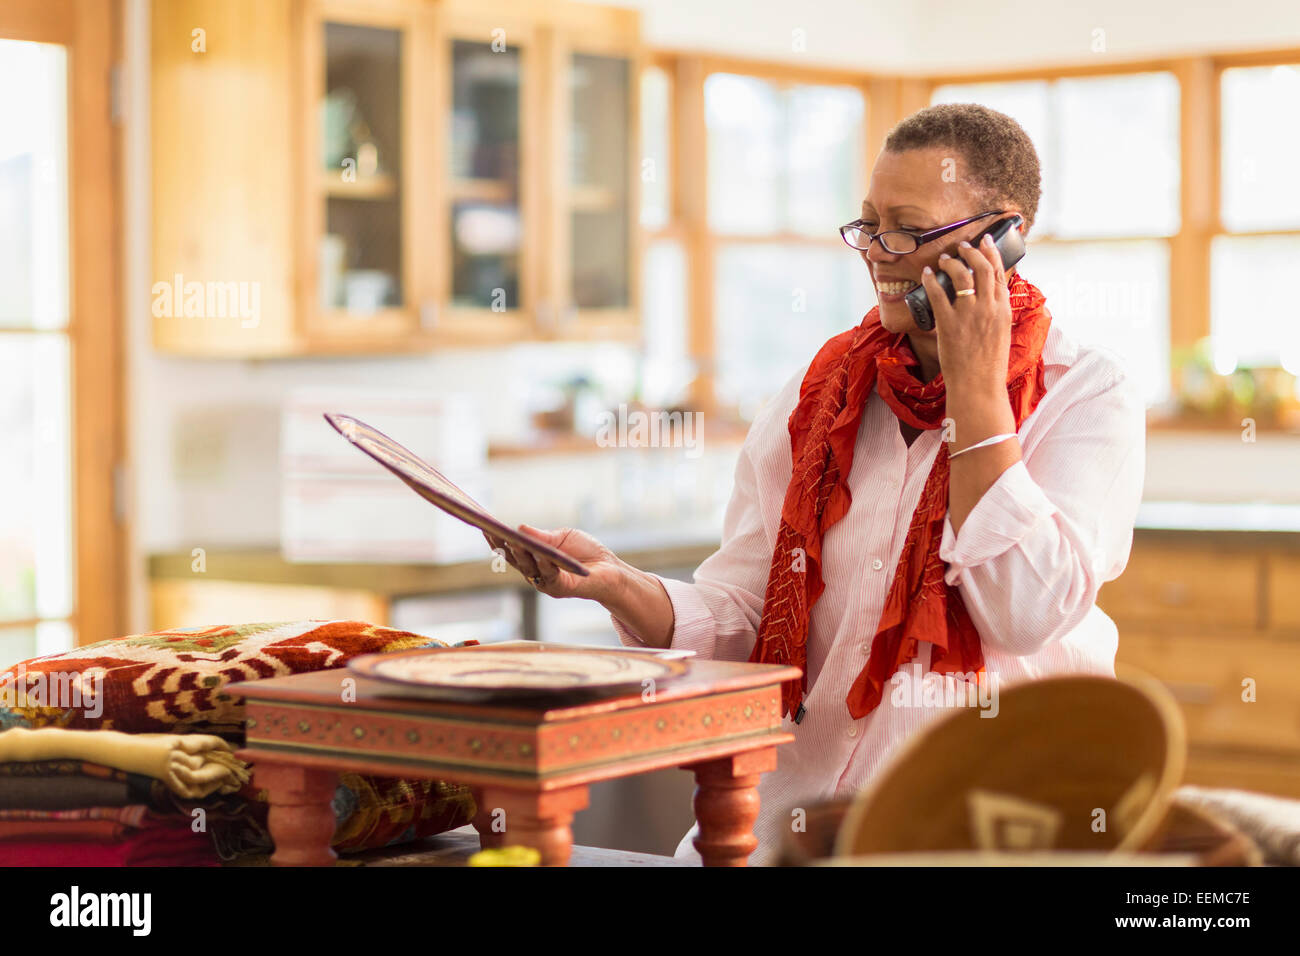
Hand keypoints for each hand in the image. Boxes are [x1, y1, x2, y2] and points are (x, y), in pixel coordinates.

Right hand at [482, 525, 625, 603]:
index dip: (496, 539)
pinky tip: (540, 553)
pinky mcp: (560, 588)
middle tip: (492, 531)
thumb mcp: (562, 537)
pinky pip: (549, 575)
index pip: (510, 549)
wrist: (609, 569)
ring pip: (529, 567)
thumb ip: (543, 536)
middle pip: (514, 559)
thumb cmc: (585, 552)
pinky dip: (544, 563)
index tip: (483, 525)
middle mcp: (535, 572)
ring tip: (513, 541)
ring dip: (521, 554)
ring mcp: (546, 582)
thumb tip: (521, 528)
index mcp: (532, 559)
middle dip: (503, 545)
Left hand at [921, 232, 1012, 396]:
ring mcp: (968, 314)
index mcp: (1003, 309)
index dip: (991, 252)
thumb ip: (996, 314)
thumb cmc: (989, 366)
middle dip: (970, 251)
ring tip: (944, 259)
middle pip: (981, 267)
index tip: (984, 241)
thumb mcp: (1001, 334)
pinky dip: (931, 280)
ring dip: (951, 262)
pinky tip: (926, 273)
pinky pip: (937, 293)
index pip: (999, 272)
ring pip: (961, 275)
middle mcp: (988, 307)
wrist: (978, 386)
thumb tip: (989, 300)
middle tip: (961, 246)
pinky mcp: (948, 323)